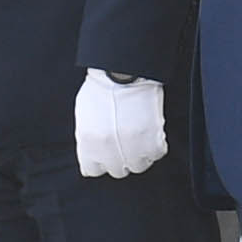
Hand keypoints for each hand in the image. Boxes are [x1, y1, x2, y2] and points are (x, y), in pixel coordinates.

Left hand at [72, 67, 167, 184]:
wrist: (123, 72)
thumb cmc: (102, 88)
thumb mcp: (84, 116)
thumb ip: (88, 138)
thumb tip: (94, 152)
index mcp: (88, 144)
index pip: (92, 170)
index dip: (101, 161)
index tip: (107, 155)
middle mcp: (107, 150)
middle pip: (117, 170)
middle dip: (121, 158)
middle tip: (126, 144)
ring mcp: (131, 148)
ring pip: (138, 166)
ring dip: (140, 154)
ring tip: (141, 138)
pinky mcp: (151, 142)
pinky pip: (156, 155)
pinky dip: (156, 145)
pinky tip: (152, 132)